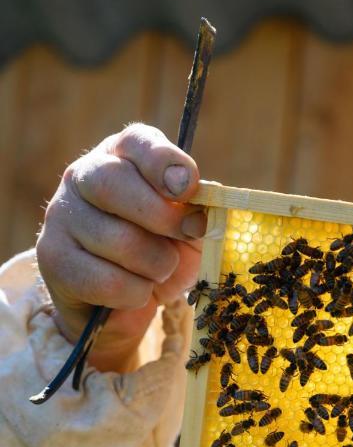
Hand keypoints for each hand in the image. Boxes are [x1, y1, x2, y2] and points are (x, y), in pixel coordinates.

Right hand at [36, 123, 205, 371]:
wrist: (125, 304)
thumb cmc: (161, 253)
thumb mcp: (189, 228)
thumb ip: (198, 210)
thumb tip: (204, 206)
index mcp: (121, 156)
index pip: (136, 142)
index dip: (163, 162)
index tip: (188, 187)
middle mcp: (82, 177)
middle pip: (112, 183)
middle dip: (162, 216)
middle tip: (188, 234)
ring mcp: (61, 217)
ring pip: (119, 240)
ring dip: (156, 266)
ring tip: (157, 271)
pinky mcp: (54, 260)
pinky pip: (107, 281)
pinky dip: (135, 293)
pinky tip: (134, 291)